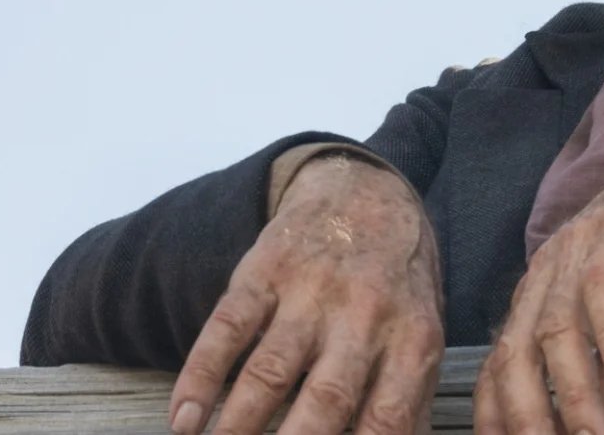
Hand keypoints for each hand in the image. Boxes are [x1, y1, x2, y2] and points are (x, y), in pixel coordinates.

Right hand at [169, 154, 444, 434]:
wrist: (366, 193)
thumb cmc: (397, 285)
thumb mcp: (421, 333)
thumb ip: (407, 399)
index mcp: (412, 339)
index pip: (387, 417)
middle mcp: (365, 315)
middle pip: (326, 399)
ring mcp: (312, 290)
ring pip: (270, 370)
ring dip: (237, 426)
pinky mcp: (264, 270)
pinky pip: (226, 328)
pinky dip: (200, 377)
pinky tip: (182, 420)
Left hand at [474, 121, 603, 434]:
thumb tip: (589, 432)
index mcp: (542, 298)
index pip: (501, 366)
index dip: (498, 417)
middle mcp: (548, 273)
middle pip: (514, 353)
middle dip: (525, 414)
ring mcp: (579, 247)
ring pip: (556, 328)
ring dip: (573, 390)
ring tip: (594, 433)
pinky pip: (602, 288)